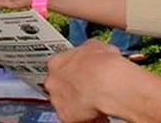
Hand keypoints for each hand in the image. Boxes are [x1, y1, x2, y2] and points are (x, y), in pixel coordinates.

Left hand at [45, 40, 160, 122]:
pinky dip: (86, 116)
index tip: (82, 72)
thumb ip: (86, 51)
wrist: (108, 83)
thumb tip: (92, 51)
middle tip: (90, 87)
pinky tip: (99, 111)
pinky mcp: (66, 117)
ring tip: (97, 100)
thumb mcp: (95, 45)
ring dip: (80, 102)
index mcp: (56, 62)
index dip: (74, 70)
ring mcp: (58, 100)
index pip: (60, 66)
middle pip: (60, 85)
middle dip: (74, 87)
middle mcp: (53, 82)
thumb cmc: (103, 64)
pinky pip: (75, 117)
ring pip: (67, 102)